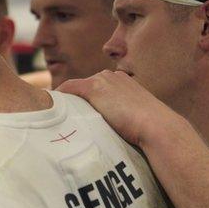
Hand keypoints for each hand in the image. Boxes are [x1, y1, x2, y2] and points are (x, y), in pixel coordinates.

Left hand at [57, 70, 182, 147]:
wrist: (156, 126)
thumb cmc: (151, 129)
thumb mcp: (137, 118)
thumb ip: (125, 117)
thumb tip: (119, 131)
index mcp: (124, 81)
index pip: (99, 87)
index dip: (88, 100)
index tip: (79, 113)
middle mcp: (113, 76)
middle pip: (86, 86)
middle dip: (76, 100)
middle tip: (64, 117)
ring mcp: (103, 80)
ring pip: (76, 88)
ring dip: (68, 101)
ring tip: (57, 116)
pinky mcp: (94, 87)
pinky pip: (68, 88)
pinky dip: (60, 96)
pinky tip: (52, 108)